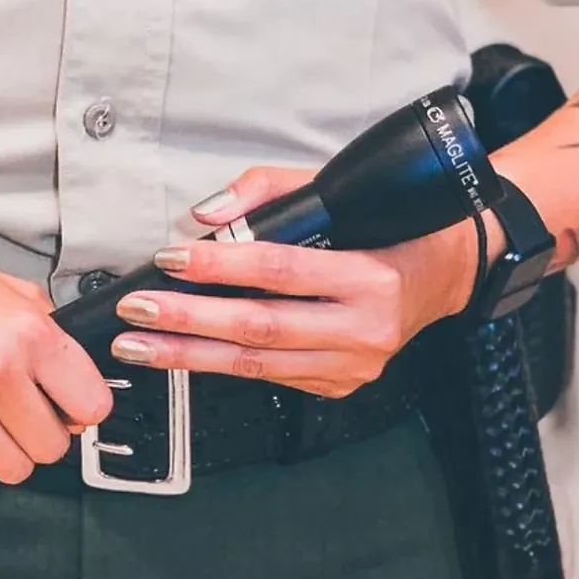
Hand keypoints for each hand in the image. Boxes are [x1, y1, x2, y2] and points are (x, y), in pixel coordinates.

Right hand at [0, 231, 112, 485]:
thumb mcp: (2, 286)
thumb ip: (46, 329)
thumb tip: (74, 373)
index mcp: (23, 334)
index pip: (90, 405)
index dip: (83, 408)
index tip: (73, 407)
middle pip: (54, 447)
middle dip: (46, 433)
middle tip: (28, 414)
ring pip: (14, 469)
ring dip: (9, 450)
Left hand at [110, 167, 482, 397]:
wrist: (441, 276)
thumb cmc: (386, 229)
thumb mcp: (335, 194)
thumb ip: (266, 194)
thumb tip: (204, 216)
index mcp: (369, 276)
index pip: (281, 270)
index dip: (220, 267)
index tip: (169, 260)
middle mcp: (364, 329)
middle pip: (259, 326)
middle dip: (188, 320)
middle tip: (137, 312)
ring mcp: (352, 366)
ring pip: (256, 363)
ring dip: (190, 355)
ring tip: (140, 346)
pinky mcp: (338, 385)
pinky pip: (270, 377)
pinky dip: (221, 365)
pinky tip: (183, 356)